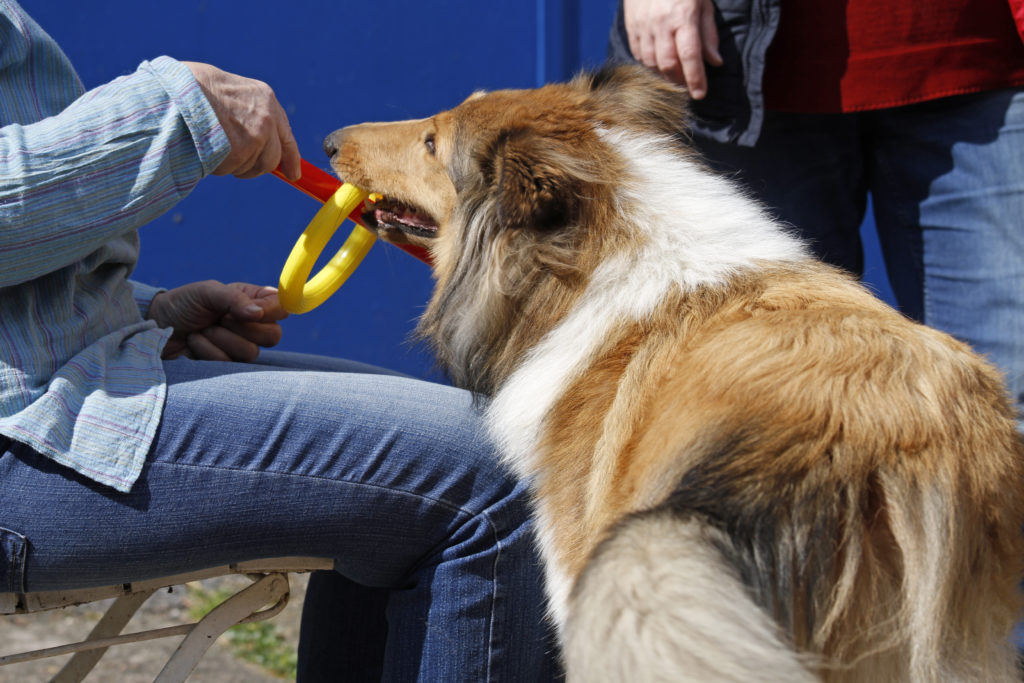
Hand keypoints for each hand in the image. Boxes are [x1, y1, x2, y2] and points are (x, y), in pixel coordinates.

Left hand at [148, 281, 287, 361]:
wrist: (154, 327)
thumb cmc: (182, 304)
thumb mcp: (206, 292)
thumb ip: (234, 299)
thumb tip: (258, 314)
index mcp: (252, 301)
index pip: (281, 309)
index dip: (270, 311)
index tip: (252, 310)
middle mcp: (251, 325)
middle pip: (273, 336)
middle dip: (242, 327)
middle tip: (220, 318)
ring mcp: (240, 347)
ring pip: (251, 352)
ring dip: (220, 339)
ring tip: (202, 329)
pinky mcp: (226, 365)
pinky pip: (229, 364)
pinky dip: (207, 350)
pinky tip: (195, 342)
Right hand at [184, 62, 301, 179]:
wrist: (174, 91)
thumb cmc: (194, 87)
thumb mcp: (232, 90)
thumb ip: (251, 112)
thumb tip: (264, 142)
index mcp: (266, 99)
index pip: (287, 137)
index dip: (291, 159)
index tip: (294, 174)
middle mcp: (266, 119)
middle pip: (271, 160)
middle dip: (257, 166)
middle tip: (238, 163)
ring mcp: (255, 138)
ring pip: (251, 167)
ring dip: (234, 165)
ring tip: (213, 142)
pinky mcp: (239, 154)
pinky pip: (231, 170)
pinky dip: (218, 166)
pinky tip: (205, 146)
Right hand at [624, 0, 722, 98]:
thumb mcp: (703, 3)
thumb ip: (708, 33)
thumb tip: (714, 62)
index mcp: (683, 16)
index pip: (690, 55)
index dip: (695, 78)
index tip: (700, 94)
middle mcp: (661, 23)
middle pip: (668, 64)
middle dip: (678, 80)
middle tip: (688, 87)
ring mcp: (643, 25)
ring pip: (650, 62)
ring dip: (663, 75)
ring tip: (674, 78)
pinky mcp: (631, 25)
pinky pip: (637, 53)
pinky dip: (648, 64)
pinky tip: (658, 65)